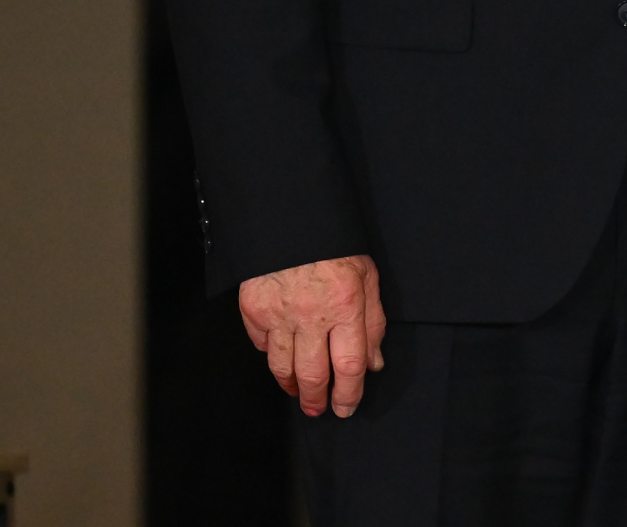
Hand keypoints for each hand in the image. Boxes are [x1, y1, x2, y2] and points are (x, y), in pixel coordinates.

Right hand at [238, 254, 386, 417]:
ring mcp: (278, 314)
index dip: (349, 393)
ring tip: (298, 393)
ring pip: (281, 366)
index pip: (349, 366)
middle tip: (319, 409)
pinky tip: (279, 357)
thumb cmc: (335, 244)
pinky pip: (261, 344)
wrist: (291, 215)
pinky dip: (270, 354)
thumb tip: (373, 362)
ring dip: (291, 386)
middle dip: (317, 399)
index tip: (347, 407)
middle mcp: (311, 315)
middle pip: (312, 375)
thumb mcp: (367, 275)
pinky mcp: (253, 308)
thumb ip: (372, 322)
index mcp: (345, 306)